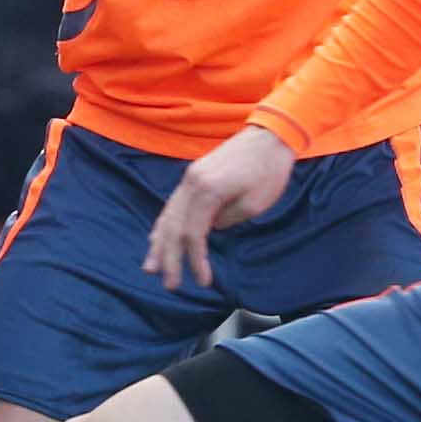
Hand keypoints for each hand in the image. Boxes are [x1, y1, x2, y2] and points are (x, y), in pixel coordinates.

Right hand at [143, 126, 297, 289]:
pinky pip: (172, 205)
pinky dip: (163, 225)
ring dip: (159, 245)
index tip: (204, 281)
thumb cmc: (268, 170)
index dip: (196, 261)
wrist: (270, 136)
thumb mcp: (254, 204)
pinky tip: (156, 238)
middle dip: (170, 259)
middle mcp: (192, 183)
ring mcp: (190, 178)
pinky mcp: (194, 176)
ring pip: (167, 216)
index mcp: (207, 190)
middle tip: (171, 285)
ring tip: (150, 268)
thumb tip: (210, 229)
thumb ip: (226, 220)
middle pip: (174, 228)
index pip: (193, 234)